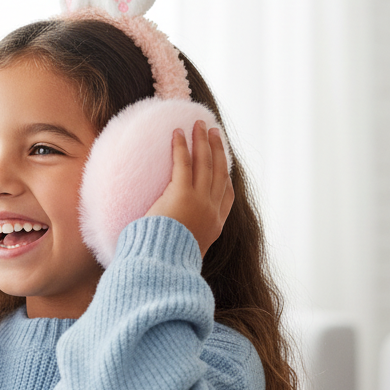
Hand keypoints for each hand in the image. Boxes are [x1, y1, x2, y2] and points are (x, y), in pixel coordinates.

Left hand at [144, 120, 232, 255]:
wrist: (163, 265)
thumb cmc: (167, 263)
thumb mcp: (185, 254)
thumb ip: (186, 241)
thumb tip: (176, 242)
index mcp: (214, 227)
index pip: (226, 196)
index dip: (225, 175)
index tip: (223, 162)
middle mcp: (211, 211)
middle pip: (218, 173)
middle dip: (217, 150)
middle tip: (213, 132)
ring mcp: (199, 201)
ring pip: (205, 164)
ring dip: (202, 142)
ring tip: (200, 124)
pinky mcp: (182, 194)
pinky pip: (183, 164)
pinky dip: (181, 147)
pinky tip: (177, 132)